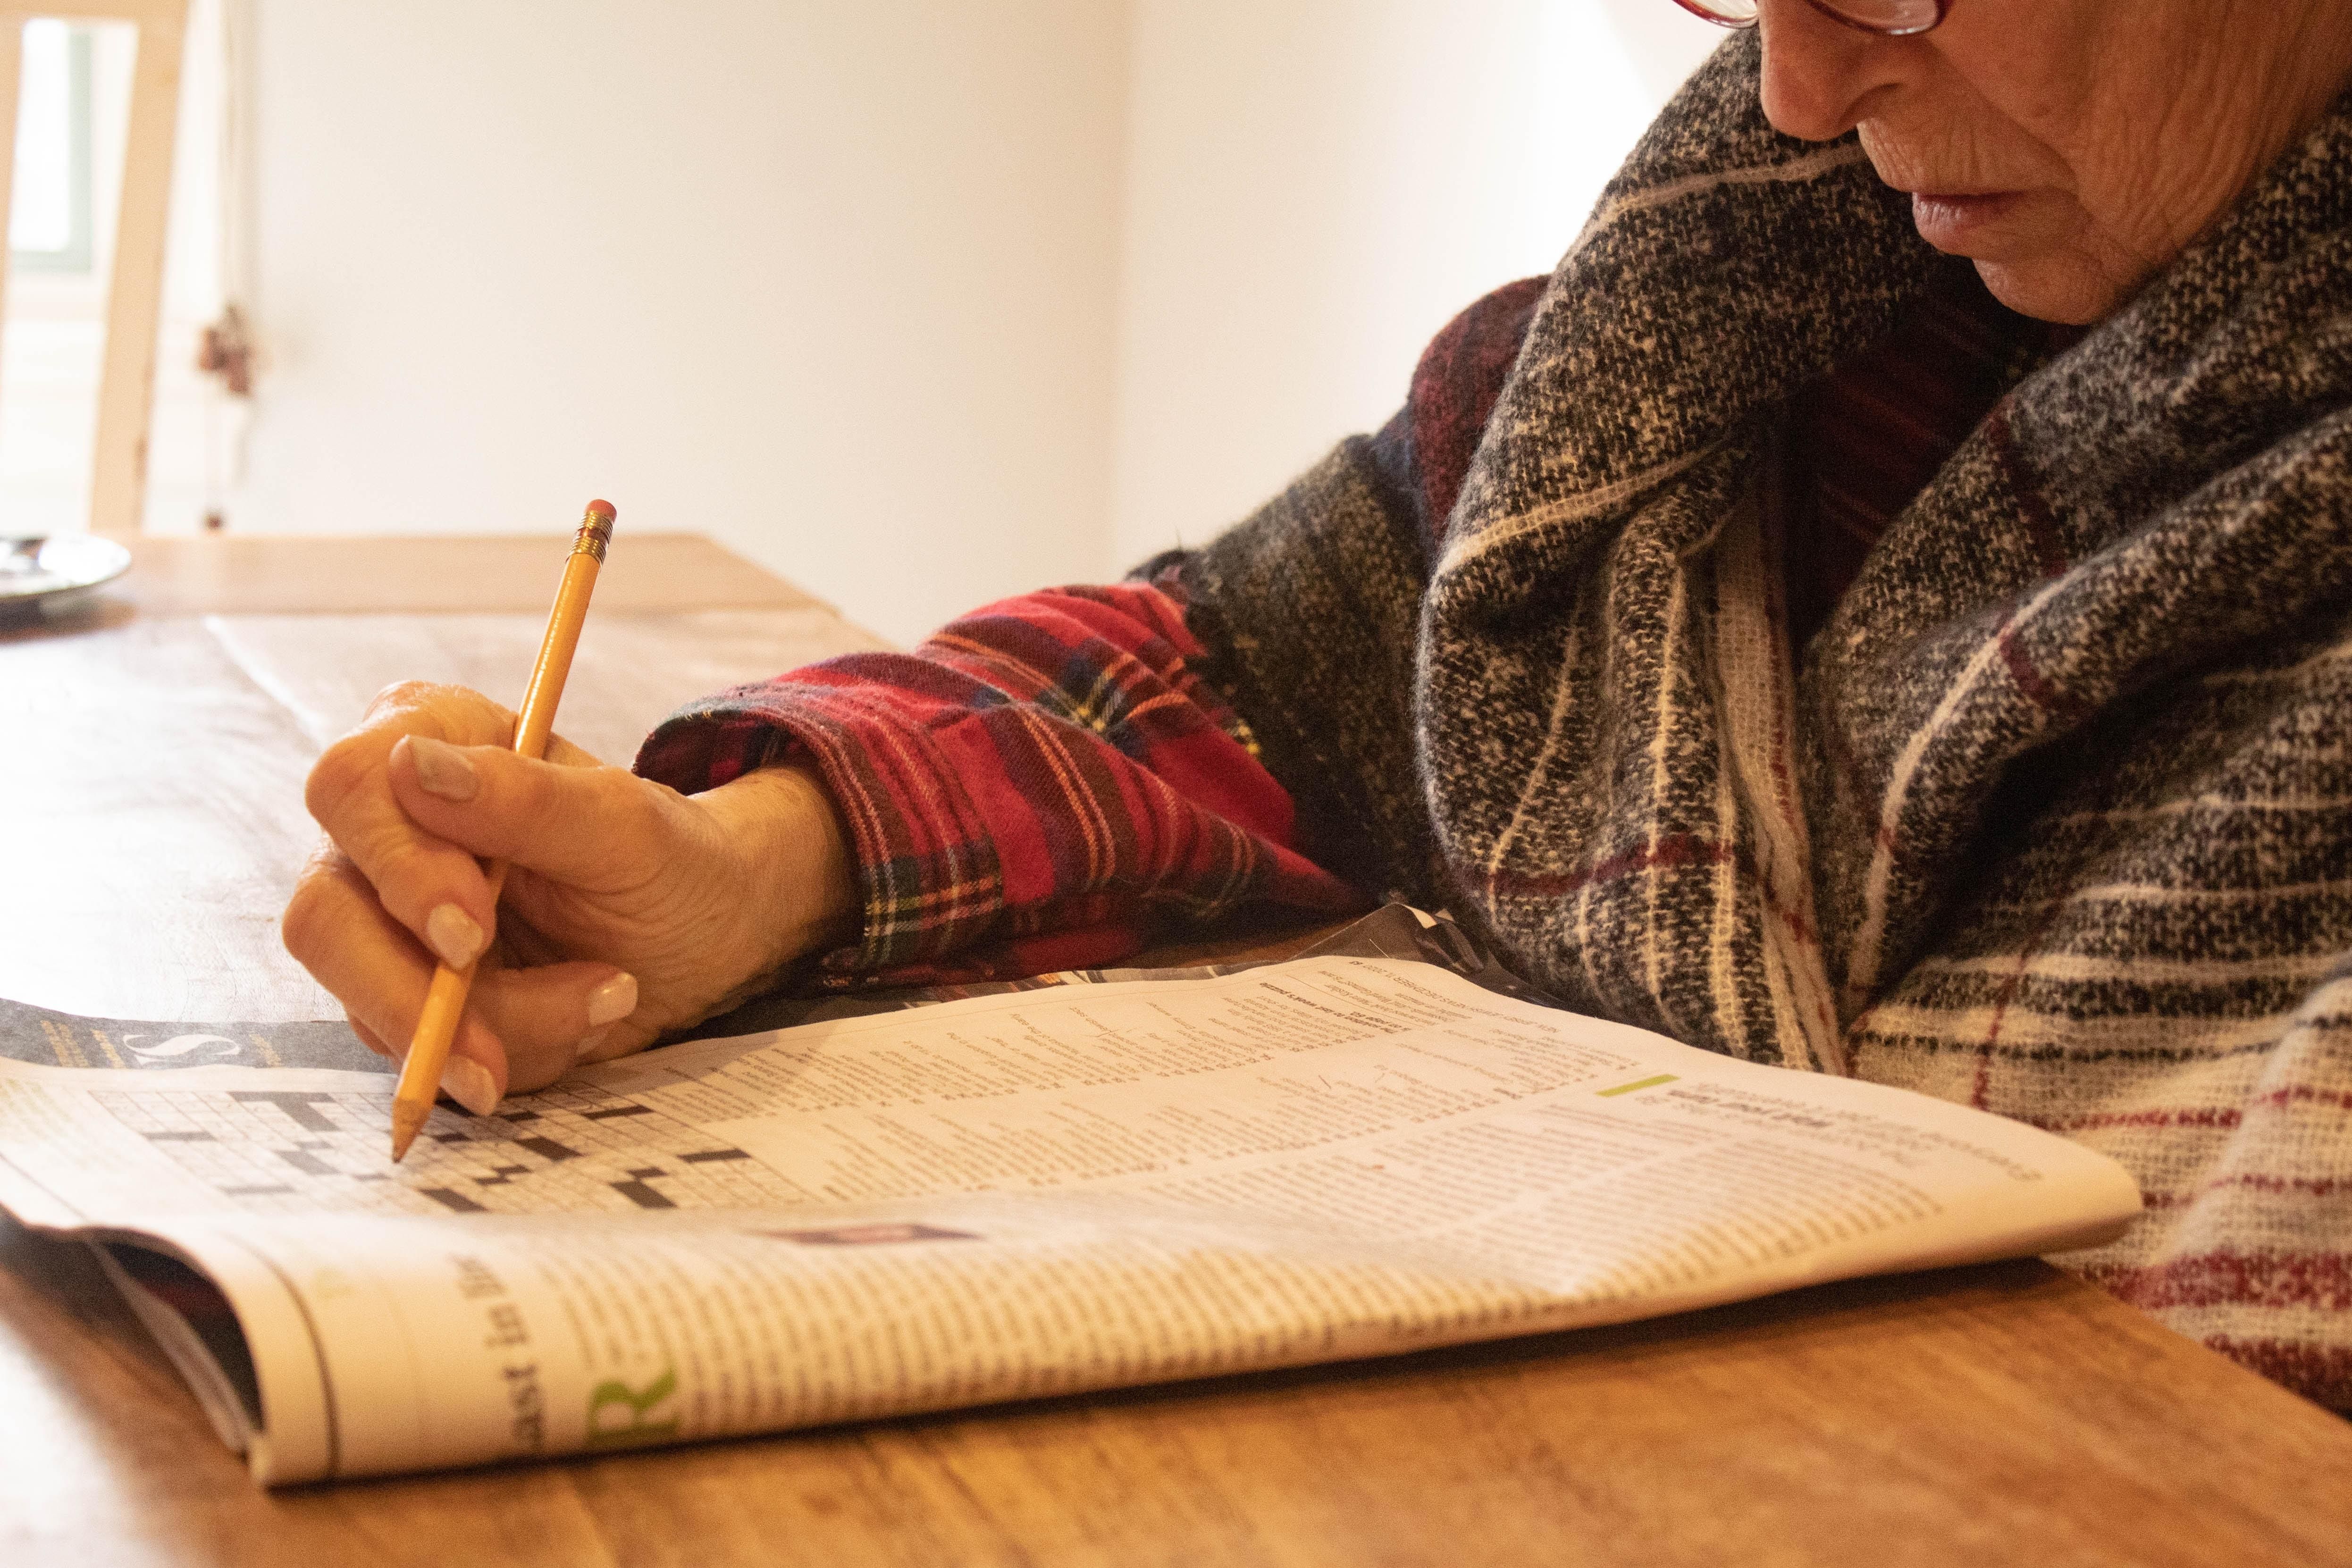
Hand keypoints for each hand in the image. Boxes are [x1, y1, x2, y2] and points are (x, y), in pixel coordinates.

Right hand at [282, 682, 854, 1109]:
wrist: (710, 937)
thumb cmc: (670, 861)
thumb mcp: (626, 827)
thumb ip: (525, 798)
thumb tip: (409, 765)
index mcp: (430, 740)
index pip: (350, 790)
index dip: (399, 868)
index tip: (468, 931)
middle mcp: (387, 828)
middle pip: (324, 916)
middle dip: (416, 992)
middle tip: (502, 1035)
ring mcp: (385, 918)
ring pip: (369, 1001)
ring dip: (498, 1027)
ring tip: (609, 999)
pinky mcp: (406, 993)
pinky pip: (418, 1049)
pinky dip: (510, 1053)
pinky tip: (583, 1023)